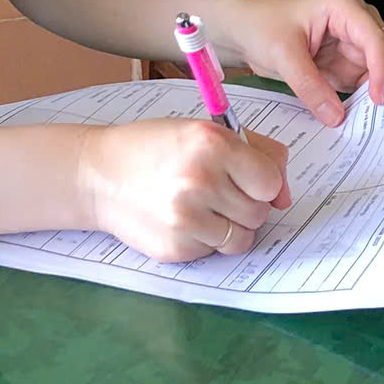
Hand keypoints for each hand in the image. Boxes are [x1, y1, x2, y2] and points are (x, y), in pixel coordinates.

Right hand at [76, 119, 290, 262]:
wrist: (98, 175)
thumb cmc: (157, 147)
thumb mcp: (205, 132)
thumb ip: (257, 154)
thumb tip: (285, 198)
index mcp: (212, 144)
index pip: (270, 181)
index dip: (263, 181)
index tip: (246, 177)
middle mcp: (200, 181)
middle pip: (259, 212)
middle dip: (247, 204)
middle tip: (219, 191)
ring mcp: (185, 218)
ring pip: (242, 238)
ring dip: (231, 226)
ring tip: (205, 207)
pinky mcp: (175, 247)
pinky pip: (214, 252)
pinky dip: (206, 240)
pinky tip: (183, 220)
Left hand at [214, 0, 383, 125]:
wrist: (245, 32)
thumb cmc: (261, 26)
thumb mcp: (282, 54)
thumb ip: (309, 85)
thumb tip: (335, 115)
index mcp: (343, 7)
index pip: (374, 37)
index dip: (382, 67)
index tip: (378, 97)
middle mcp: (354, 23)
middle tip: (382, 109)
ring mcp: (352, 44)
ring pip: (380, 70)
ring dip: (377, 92)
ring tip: (371, 117)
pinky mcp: (345, 64)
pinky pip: (363, 83)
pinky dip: (364, 100)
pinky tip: (359, 116)